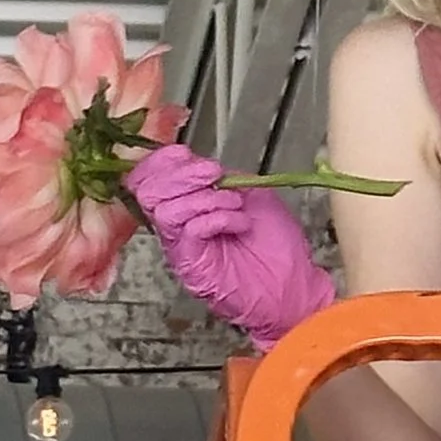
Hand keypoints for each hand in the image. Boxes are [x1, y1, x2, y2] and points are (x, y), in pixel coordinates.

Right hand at [125, 143, 337, 351]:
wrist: (292, 285)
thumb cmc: (275, 245)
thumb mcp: (252, 193)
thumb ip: (223, 178)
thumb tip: (200, 163)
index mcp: (189, 202)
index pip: (152, 176)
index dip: (164, 160)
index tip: (187, 155)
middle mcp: (178, 224)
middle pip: (148, 190)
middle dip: (181, 174)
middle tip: (212, 175)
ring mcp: (181, 245)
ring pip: (165, 210)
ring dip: (204, 198)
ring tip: (233, 205)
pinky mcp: (190, 264)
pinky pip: (189, 231)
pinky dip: (216, 218)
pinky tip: (238, 223)